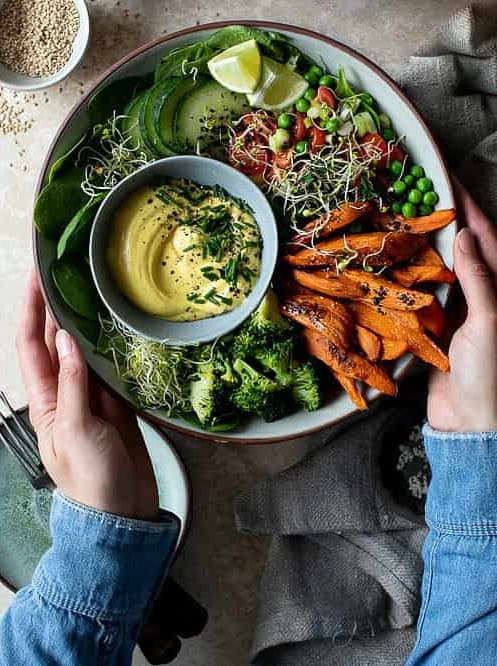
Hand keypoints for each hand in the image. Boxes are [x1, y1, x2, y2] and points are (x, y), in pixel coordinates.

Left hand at [16, 273, 158, 519]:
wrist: (122, 511)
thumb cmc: (90, 477)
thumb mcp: (76, 428)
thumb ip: (73, 383)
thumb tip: (65, 339)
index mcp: (45, 401)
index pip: (32, 346)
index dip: (32, 311)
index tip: (37, 278)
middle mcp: (66, 393)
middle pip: (56, 343)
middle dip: (55, 309)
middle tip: (65, 273)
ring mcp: (92, 398)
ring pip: (86, 352)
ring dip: (85, 325)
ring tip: (91, 292)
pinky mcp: (117, 405)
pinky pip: (112, 369)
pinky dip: (112, 349)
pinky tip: (118, 330)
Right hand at [428, 183, 496, 431]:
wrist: (469, 423)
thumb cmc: (488, 375)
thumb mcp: (488, 322)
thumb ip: (478, 278)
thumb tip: (465, 234)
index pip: (486, 238)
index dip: (469, 208)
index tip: (449, 180)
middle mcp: (481, 294)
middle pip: (464, 247)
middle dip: (446, 219)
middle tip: (420, 192)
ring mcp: (459, 309)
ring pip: (441, 267)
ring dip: (425, 244)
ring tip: (404, 217)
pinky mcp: (437, 326)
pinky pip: (423, 293)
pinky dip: (411, 274)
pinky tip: (395, 259)